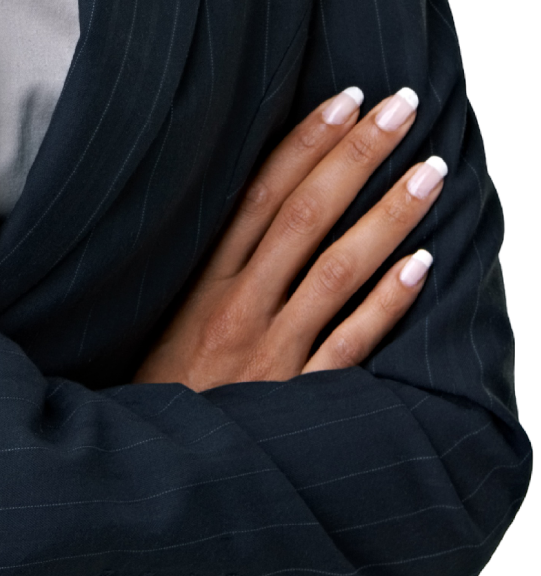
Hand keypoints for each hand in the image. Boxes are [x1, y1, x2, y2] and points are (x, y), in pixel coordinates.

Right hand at [134, 85, 443, 389]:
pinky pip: (350, 344)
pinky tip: (422, 265)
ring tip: (430, 173)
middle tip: (403, 107)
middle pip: (306, 215)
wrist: (144, 476)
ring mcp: (271, 352)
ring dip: (387, 216)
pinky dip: (388, 302)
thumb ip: (209, 270)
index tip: (346, 99)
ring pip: (337, 270)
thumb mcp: (164, 319)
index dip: (306, 142)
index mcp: (203, 281)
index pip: (262, 192)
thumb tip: (254, 205)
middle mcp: (238, 306)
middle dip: (357, 155)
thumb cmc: (159, 393)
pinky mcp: (296, 398)